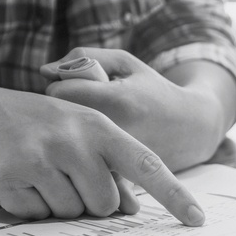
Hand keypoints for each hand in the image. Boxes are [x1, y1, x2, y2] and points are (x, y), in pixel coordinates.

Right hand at [0, 85, 204, 225]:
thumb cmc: (40, 127)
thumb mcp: (80, 134)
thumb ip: (110, 166)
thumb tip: (132, 208)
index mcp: (98, 127)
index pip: (146, 164)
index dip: (173, 194)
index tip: (197, 220)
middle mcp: (72, 139)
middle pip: (104, 203)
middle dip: (89, 202)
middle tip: (66, 178)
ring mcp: (39, 157)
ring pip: (69, 213)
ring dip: (57, 204)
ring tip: (39, 174)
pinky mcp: (8, 176)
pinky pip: (35, 214)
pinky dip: (29, 206)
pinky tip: (18, 179)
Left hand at [40, 47, 235, 170]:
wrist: (191, 128)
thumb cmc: (152, 89)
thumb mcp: (125, 63)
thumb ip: (83, 57)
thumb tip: (44, 71)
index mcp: (117, 99)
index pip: (60, 92)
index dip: (60, 87)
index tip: (70, 86)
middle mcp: (116, 132)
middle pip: (60, 123)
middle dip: (61, 113)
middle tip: (75, 107)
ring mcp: (117, 160)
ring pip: (68, 149)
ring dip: (68, 137)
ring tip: (84, 126)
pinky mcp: (119, 178)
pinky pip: (83, 168)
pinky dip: (81, 158)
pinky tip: (91, 147)